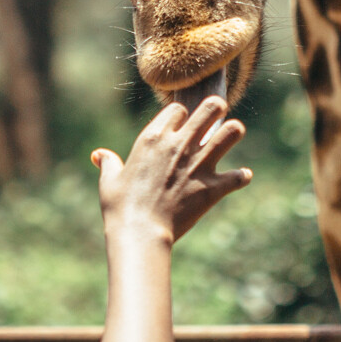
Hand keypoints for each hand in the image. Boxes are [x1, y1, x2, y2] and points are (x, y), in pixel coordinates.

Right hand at [92, 97, 250, 244]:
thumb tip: (99, 155)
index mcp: (153, 138)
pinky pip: (238, 176)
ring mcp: (198, 164)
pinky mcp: (212, 187)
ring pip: (231, 132)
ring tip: (232, 135)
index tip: (182, 126)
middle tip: (217, 116)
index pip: (178, 109)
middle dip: (216, 108)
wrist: (139, 233)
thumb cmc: (120, 208)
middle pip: (210, 108)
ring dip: (233, 132)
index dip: (182, 116)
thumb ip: (108, 164)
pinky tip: (240, 177)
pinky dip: (241, 177)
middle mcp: (179, 145)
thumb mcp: (109, 182)